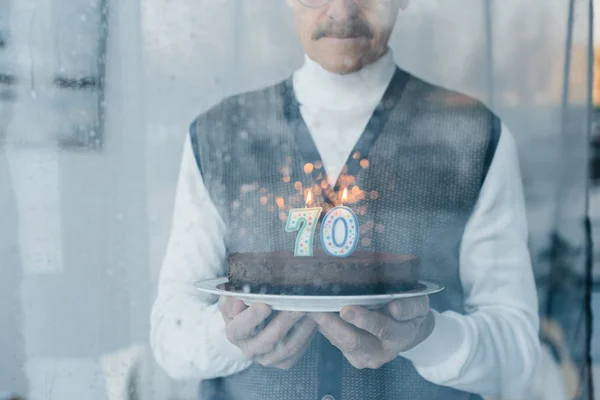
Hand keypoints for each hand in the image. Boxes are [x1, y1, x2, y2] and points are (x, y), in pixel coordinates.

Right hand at [218, 297, 317, 368]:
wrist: (252, 325)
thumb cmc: (243, 308)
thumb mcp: (233, 300)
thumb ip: (232, 300)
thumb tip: (238, 302)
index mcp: (234, 333)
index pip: (239, 328)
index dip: (251, 318)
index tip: (265, 306)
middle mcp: (249, 350)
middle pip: (269, 339)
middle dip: (286, 319)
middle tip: (298, 302)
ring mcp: (267, 358)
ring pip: (288, 346)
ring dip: (302, 326)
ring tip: (311, 308)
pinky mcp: (283, 362)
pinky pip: (298, 351)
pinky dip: (308, 335)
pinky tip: (314, 319)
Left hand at [309, 296, 433, 368]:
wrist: (406, 331)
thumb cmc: (410, 312)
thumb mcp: (418, 305)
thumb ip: (409, 306)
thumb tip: (394, 308)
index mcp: (400, 336)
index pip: (383, 329)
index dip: (365, 319)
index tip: (347, 309)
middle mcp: (381, 352)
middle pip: (353, 341)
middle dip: (333, 324)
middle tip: (316, 308)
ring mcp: (364, 357)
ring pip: (340, 342)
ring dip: (324, 324)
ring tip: (310, 306)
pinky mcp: (351, 356)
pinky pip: (334, 341)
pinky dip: (324, 326)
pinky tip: (315, 312)